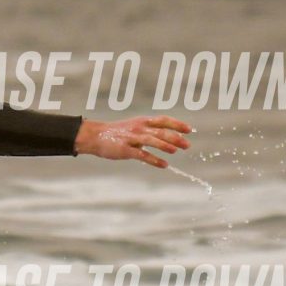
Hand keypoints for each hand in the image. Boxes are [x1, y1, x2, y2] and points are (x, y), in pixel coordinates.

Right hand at [76, 116, 191, 167]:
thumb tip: (167, 137)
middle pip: (160, 131)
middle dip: (175, 137)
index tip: (189, 130)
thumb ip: (149, 131)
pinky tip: (164, 165)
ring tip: (176, 151)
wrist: (95, 136)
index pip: (163, 120)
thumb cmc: (117, 133)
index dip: (177, 124)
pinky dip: (154, 160)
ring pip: (152, 140)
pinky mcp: (125, 149)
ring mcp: (132, 138)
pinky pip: (142, 155)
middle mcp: (139, 128)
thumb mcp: (134, 127)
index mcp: (142, 121)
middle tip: (187, 145)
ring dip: (165, 146)